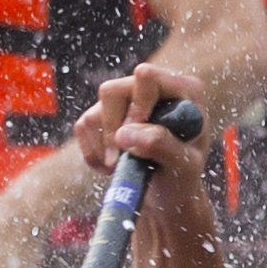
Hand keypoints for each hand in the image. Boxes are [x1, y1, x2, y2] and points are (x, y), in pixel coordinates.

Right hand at [71, 63, 214, 187]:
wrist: (168, 190)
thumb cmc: (183, 175)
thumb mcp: (184, 165)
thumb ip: (161, 145)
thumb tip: (124, 133)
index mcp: (182, 89)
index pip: (147, 77)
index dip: (136, 106)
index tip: (135, 136)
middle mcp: (150, 87)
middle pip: (111, 91)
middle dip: (111, 131)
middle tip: (119, 161)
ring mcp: (124, 100)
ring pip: (94, 114)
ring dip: (104, 149)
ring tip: (123, 168)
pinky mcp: (103, 114)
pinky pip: (83, 127)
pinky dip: (93, 155)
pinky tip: (113, 166)